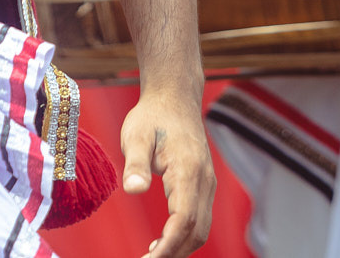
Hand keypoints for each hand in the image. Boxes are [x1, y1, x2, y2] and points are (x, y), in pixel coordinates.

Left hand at [120, 90, 214, 256]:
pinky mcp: (204, 185)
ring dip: (180, 247)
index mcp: (188, 169)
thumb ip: (135, 163)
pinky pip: (199, 218)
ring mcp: (207, 183)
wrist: (174, 98)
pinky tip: (163, 241)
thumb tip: (132, 189)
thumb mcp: (136, 135)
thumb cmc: (153, 116)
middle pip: (197, 230)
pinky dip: (184, 235)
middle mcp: (204, 180)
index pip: (184, 219)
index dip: (168, 245)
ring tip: (152, 255)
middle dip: (174, 253)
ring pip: (202, 228)